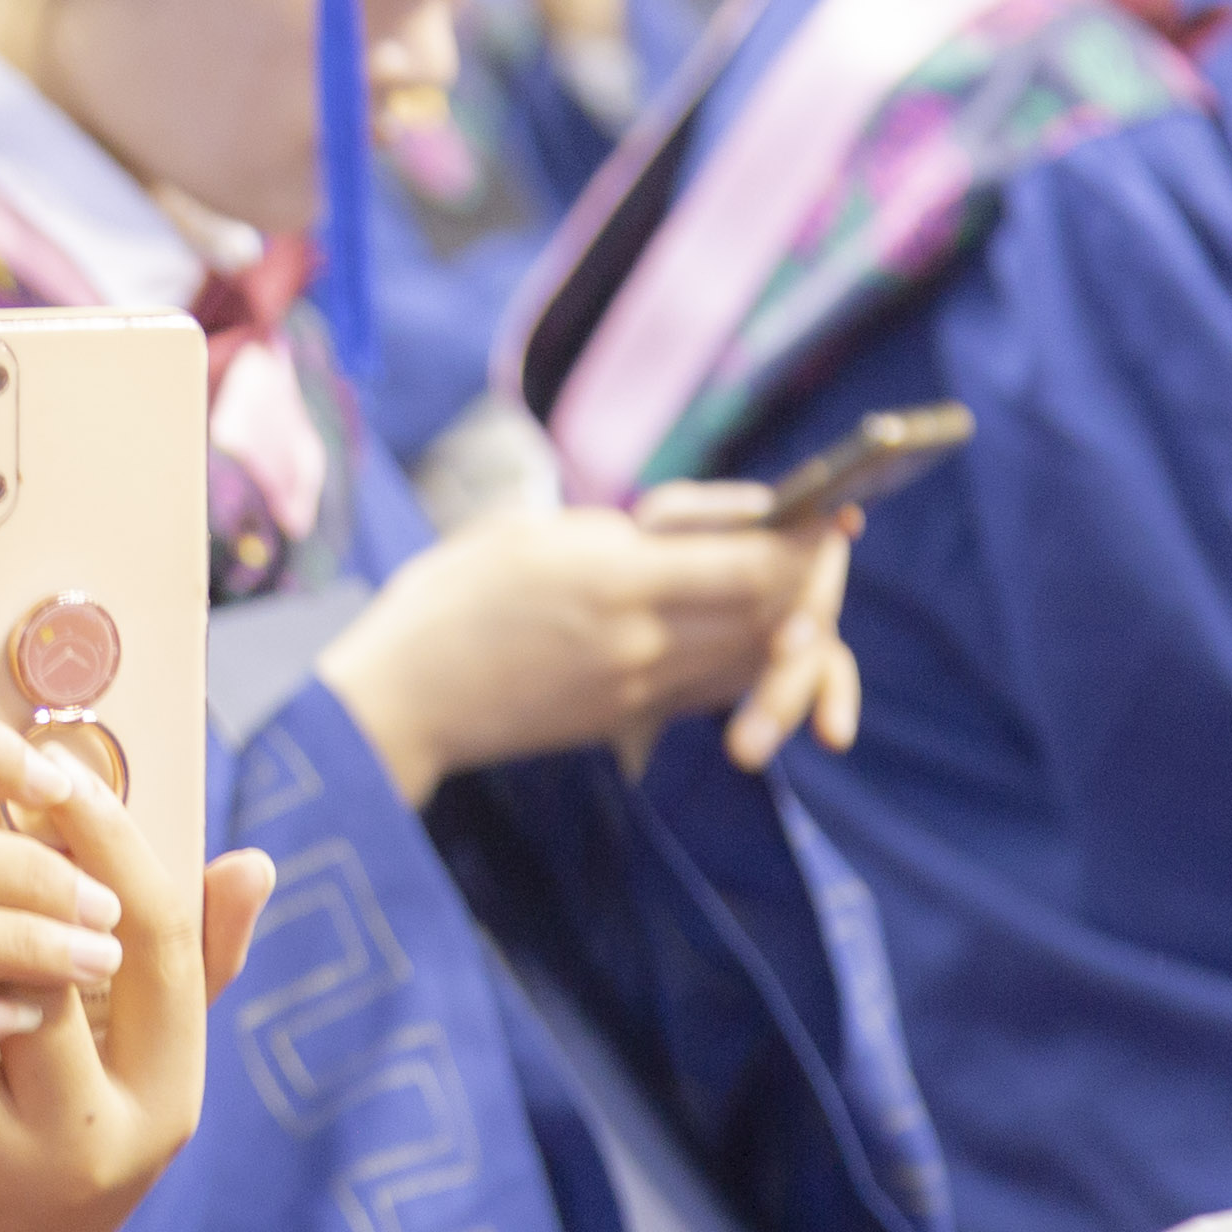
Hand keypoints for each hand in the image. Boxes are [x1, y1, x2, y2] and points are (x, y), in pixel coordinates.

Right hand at [315, 493, 859, 803]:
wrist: (403, 700)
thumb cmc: (449, 599)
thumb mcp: (531, 532)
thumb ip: (624, 532)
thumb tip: (701, 529)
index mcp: (617, 582)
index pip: (754, 565)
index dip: (805, 540)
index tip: (828, 510)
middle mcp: (643, 644)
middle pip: (774, 617)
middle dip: (812, 578)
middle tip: (824, 541)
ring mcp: (639, 691)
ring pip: (755, 659)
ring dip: (790, 622)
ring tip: (799, 583)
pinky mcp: (628, 720)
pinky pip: (714, 688)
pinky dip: (747, 658)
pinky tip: (748, 629)